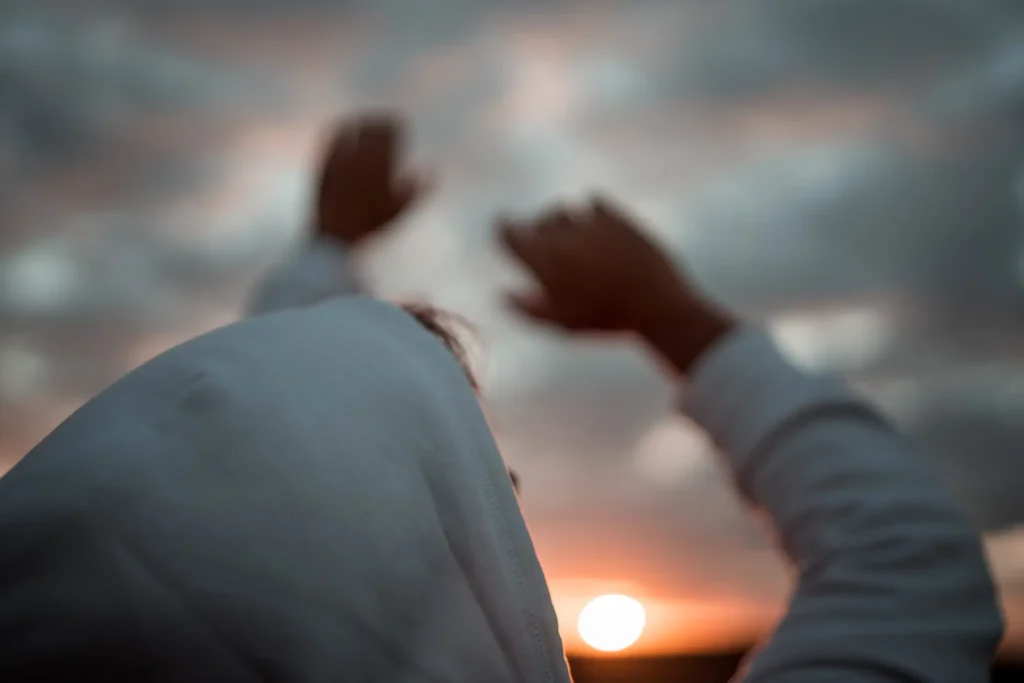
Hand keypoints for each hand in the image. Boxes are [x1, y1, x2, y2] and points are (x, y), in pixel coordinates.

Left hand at [314, 114, 428, 247]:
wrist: (334, 233)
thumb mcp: (398, 211)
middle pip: (372, 127)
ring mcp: (341, 158)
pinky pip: (334, 136)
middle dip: (381, 121)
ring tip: (368, 121)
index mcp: (380, 166)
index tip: (400, 125)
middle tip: (386, 121)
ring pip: (353, 128)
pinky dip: (343, 129)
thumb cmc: (369, 225)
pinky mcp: (325, 160)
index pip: (390, 134)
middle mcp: (360, 158)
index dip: (396, 126)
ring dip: (363, 122)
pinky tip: (346, 128)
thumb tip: (433, 171)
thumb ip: (417, 190)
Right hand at [497, 194, 734, 372]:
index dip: (504, 228)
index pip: (507, 230)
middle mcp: (561, 236)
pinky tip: (597, 227)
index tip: (507, 229)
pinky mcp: (617, 216)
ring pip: (564, 209)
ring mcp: (589, 222)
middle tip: (548, 246)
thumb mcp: (562, 324)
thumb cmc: (605, 319)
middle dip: (539, 230)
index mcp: (542, 260)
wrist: (656, 306)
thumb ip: (527, 309)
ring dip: (563, 220)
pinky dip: (592, 211)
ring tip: (573, 239)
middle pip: (538, 220)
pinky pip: (594, 201)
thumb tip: (502, 294)